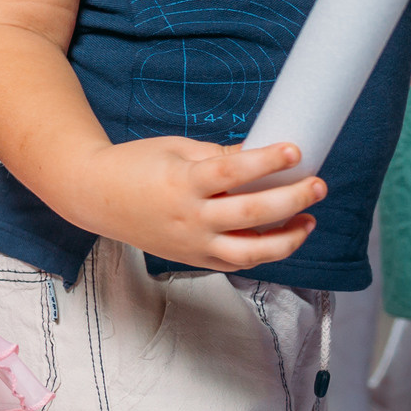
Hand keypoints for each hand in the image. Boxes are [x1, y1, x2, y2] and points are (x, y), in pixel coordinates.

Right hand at [77, 137, 325, 270]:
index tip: (294, 152)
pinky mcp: (192, 257)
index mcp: (181, 182)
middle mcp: (188, 217)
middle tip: (317, 186)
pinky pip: (236, 261)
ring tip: (309, 221)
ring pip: (251, 252)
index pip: (231, 172)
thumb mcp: (175, 149)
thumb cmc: (133, 165)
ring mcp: (191, 242)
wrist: (94, 195)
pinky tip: (280, 235)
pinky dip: (263, 251)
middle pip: (251, 214)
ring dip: (288, 239)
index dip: (266, 161)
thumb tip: (262, 157)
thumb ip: (218, 156)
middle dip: (292, 200)